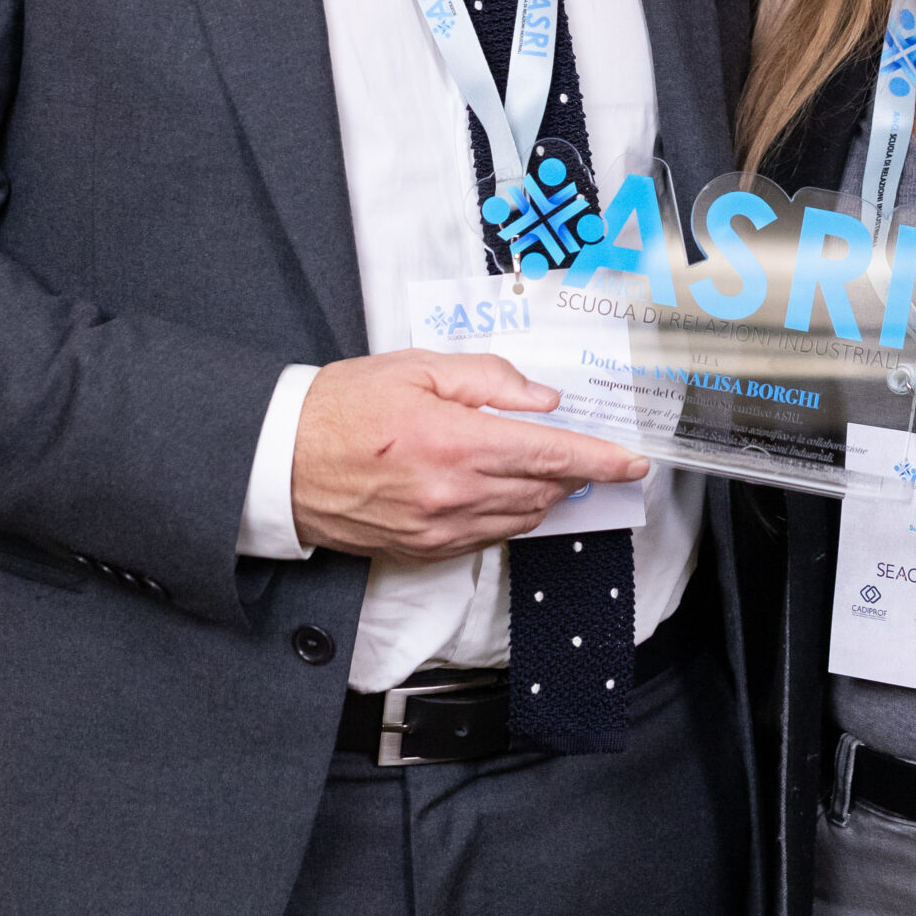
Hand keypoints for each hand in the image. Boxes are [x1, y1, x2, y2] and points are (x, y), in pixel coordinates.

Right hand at [290, 348, 648, 561]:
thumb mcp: (417, 366)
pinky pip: (491, 537)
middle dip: (578, 474)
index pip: (550, 454)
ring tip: (552, 469)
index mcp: (455, 441)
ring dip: (548, 495)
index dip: (600, 460)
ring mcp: (440, 528)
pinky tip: (511, 492)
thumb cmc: (343, 406)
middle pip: (544, 490)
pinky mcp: (425, 549)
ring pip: (522, 518)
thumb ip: (488, 380)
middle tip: (596, 455)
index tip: (633, 462)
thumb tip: (541, 402)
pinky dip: (513, 515)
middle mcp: (453, 493)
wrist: (282, 462)